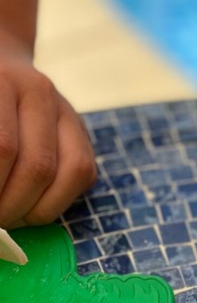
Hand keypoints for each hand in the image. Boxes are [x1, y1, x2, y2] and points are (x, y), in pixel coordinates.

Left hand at [0, 46, 96, 227]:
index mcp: (1, 82)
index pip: (4, 149)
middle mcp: (40, 92)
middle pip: (37, 165)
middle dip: (12, 206)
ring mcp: (67, 111)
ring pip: (69, 173)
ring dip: (38, 210)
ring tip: (13, 220)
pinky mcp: (83, 132)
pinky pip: (83, 176)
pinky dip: (57, 202)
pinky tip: (32, 209)